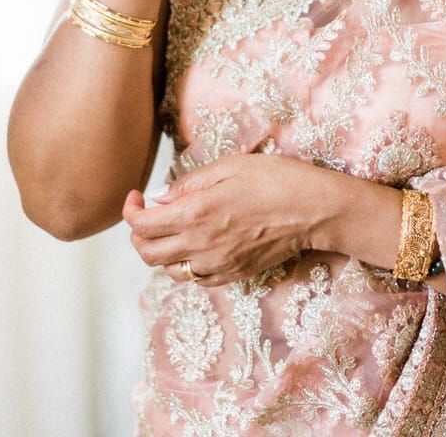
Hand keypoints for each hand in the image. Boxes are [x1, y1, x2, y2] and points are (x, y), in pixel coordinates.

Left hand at [121, 153, 333, 287]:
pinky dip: (187, 265)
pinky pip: (196, 279)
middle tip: (148, 215)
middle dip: (138, 234)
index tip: (137, 197)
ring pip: (169, 270)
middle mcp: (200, 245)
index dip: (130, 211)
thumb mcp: (230, 166)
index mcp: (195, 214)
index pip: (141, 225)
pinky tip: (197, 245)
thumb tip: (160, 197)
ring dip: (161, 251)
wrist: (314, 210)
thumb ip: (189, 184)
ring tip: (173, 230)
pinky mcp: (233, 275)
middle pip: (147, 253)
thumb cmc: (276, 179)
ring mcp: (217, 265)